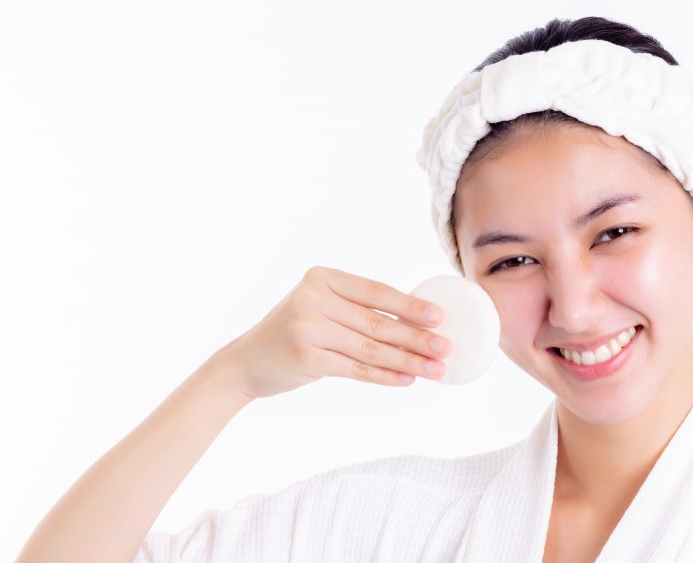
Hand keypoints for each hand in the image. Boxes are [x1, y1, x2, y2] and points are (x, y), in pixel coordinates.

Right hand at [210, 266, 451, 398]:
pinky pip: (356, 369)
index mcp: (321, 278)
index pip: (376, 292)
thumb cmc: (293, 333)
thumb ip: (357, 310)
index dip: (411, 306)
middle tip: (447, 347)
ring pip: (371, 348)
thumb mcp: (318, 308)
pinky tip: (407, 380)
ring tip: (436, 369)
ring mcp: (307, 328)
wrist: (246, 362)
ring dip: (408, 361)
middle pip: (378, 322)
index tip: (440, 317)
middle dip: (417, 337)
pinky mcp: (306, 358)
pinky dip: (384, 376)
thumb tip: (417, 322)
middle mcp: (313, 299)